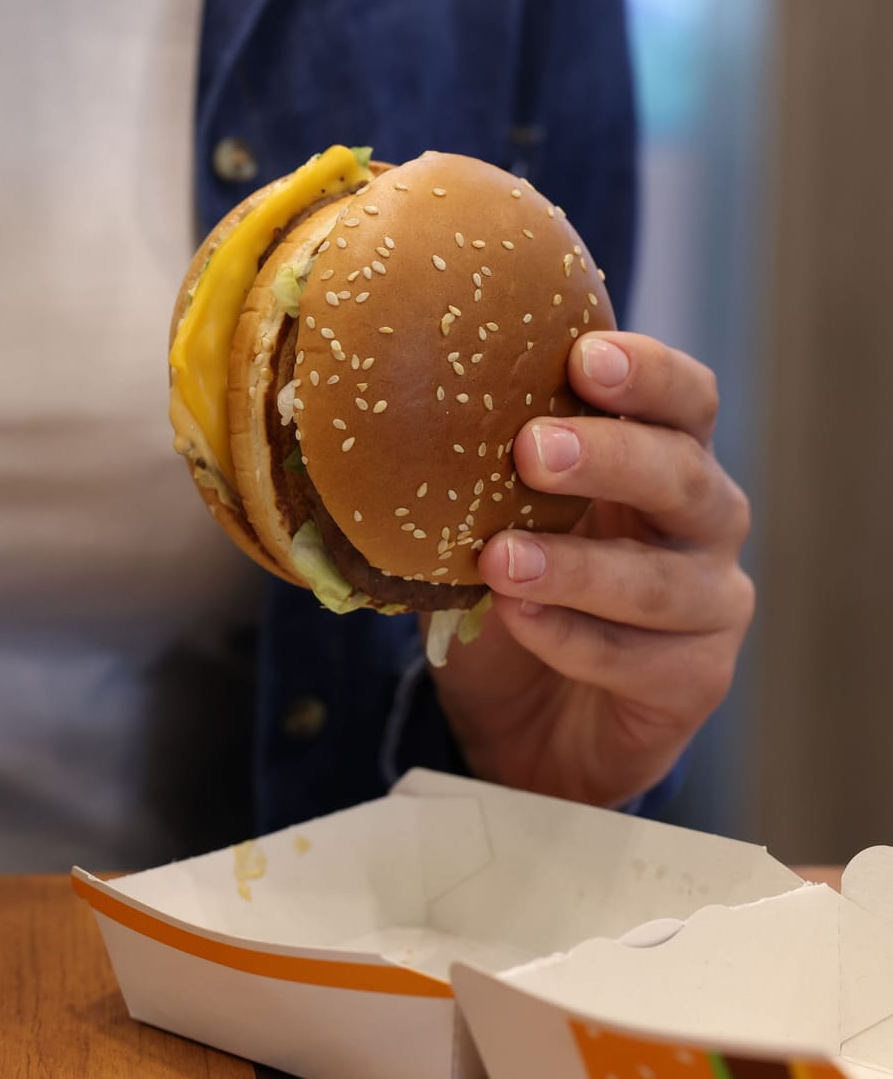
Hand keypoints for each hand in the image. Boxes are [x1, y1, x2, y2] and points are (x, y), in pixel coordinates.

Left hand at [430, 332, 753, 805]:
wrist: (531, 722)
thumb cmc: (513, 594)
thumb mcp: (483, 523)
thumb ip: (466, 474)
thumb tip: (368, 416)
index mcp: (662, 458)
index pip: (684, 400)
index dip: (648, 374)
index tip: (584, 356)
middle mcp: (702, 523)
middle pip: (684, 476)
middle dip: (610, 457)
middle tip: (532, 449)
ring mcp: (710, 603)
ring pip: (664, 580)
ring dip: (577, 566)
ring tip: (500, 559)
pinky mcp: (695, 679)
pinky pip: (642, 660)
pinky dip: (573, 640)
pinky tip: (519, 621)